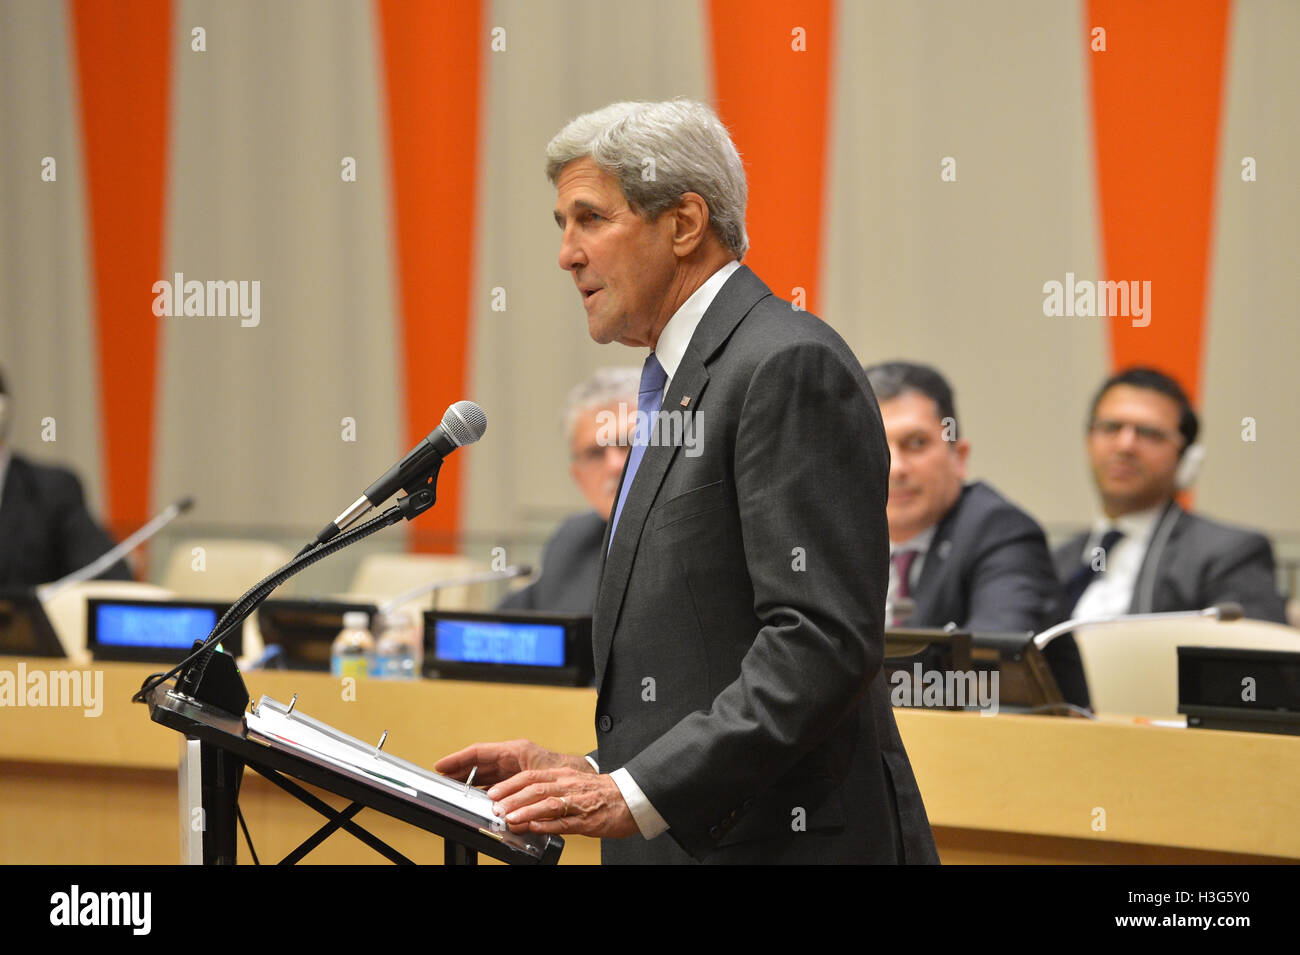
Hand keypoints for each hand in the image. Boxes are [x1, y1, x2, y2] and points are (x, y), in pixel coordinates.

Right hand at [434, 738, 591, 787]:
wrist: (579, 776)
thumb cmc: (561, 772)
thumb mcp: (535, 775)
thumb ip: (514, 784)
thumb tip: (492, 798)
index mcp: (514, 750)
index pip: (479, 752)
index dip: (458, 759)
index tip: (441, 765)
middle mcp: (510, 756)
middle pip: (477, 762)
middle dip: (457, 770)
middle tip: (439, 779)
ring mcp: (512, 766)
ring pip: (482, 772)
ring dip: (466, 779)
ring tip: (449, 787)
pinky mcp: (515, 777)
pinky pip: (492, 780)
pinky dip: (479, 787)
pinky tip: (470, 795)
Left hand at [488, 767, 637, 838]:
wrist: (630, 797)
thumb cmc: (599, 793)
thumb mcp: (571, 783)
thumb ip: (548, 790)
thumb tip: (520, 800)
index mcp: (563, 775)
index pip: (531, 776)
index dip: (510, 784)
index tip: (493, 792)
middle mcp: (568, 785)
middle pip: (536, 788)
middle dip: (513, 798)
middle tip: (496, 808)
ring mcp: (578, 802)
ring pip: (549, 803)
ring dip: (526, 811)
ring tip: (510, 818)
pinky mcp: (588, 819)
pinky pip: (565, 822)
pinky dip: (548, 825)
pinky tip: (535, 828)